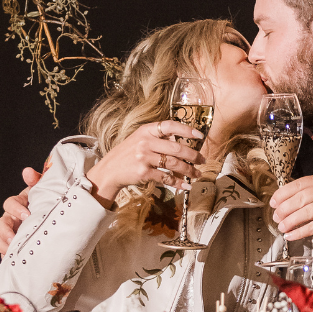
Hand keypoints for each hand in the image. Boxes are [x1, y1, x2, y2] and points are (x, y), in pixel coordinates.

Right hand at [0, 167, 41, 254]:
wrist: (55, 218)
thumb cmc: (48, 200)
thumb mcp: (43, 189)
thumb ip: (36, 179)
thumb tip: (27, 172)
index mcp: (19, 203)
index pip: (10, 203)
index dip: (15, 209)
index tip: (26, 214)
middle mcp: (12, 217)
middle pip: (1, 223)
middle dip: (6, 231)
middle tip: (15, 237)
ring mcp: (11, 232)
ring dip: (3, 244)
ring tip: (12, 250)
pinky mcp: (13, 246)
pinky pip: (4, 252)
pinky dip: (6, 256)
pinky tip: (13, 260)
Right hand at [85, 120, 205, 206]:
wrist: (110, 170)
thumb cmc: (128, 153)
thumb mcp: (140, 138)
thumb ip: (158, 137)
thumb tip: (180, 140)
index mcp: (147, 130)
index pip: (170, 126)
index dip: (187, 130)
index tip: (200, 135)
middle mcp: (146, 142)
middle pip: (176, 148)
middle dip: (193, 155)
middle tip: (202, 160)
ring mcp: (144, 157)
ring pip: (173, 164)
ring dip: (188, 170)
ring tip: (197, 173)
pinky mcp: (143, 173)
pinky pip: (165, 178)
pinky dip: (178, 183)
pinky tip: (185, 185)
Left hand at [269, 173, 312, 258]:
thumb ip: (312, 196)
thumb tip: (285, 202)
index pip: (300, 183)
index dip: (284, 192)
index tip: (273, 201)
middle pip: (301, 196)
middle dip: (285, 207)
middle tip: (275, 216)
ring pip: (306, 210)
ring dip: (290, 220)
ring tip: (281, 226)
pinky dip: (300, 231)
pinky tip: (291, 235)